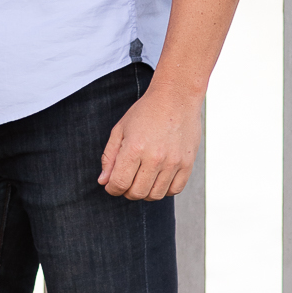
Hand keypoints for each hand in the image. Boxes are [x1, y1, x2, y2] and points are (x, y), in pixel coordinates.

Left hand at [99, 82, 201, 199]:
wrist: (176, 98)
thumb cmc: (146, 111)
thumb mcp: (120, 129)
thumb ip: (109, 157)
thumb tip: (103, 181)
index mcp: (134, 148)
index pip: (119, 183)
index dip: (112, 188)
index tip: (112, 185)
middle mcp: (155, 158)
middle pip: (137, 193)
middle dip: (126, 191)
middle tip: (127, 181)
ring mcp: (173, 162)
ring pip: (155, 195)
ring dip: (145, 192)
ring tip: (142, 179)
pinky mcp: (187, 164)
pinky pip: (174, 190)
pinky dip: (164, 190)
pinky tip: (158, 178)